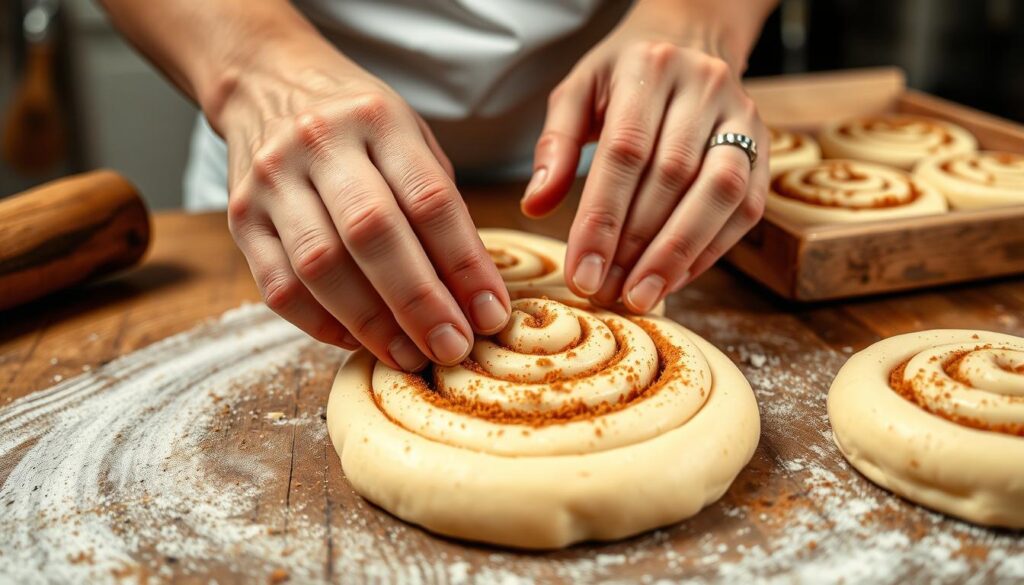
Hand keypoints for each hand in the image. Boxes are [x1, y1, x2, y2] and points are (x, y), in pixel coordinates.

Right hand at [217, 45, 509, 370]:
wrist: (266, 84)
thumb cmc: (357, 124)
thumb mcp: (409, 137)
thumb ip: (439, 205)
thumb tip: (474, 293)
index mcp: (377, 120)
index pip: (429, 199)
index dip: (464, 264)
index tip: (491, 314)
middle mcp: (319, 145)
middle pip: (372, 233)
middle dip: (419, 302)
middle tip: (453, 348)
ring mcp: (271, 181)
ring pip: (320, 266)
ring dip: (371, 323)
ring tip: (411, 356)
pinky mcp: (240, 218)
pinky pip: (278, 287)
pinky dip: (322, 324)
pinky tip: (359, 341)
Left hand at [521, 0, 771, 312]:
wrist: (691, 41)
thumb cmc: (624, 76)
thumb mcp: (578, 93)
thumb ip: (555, 146)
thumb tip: (535, 206)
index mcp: (649, 67)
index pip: (625, 152)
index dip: (603, 219)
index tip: (582, 272)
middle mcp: (703, 86)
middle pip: (672, 177)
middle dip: (636, 246)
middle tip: (607, 292)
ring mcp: (742, 116)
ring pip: (719, 193)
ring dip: (679, 253)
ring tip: (643, 296)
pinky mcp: (764, 147)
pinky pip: (745, 208)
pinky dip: (710, 250)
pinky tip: (675, 279)